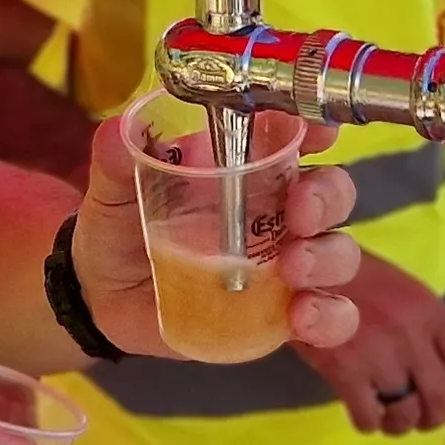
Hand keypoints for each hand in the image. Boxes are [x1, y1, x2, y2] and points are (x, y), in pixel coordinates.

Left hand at [67, 110, 362, 359]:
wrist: (104, 296)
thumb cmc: (120, 227)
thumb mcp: (113, 188)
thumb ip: (117, 158)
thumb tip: (120, 132)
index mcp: (247, 166)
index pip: (299, 137)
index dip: (319, 127)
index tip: (318, 132)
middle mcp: (277, 211)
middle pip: (334, 193)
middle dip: (328, 197)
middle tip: (299, 212)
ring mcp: (287, 265)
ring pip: (341, 253)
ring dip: (329, 257)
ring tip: (293, 269)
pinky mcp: (284, 314)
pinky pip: (332, 316)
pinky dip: (331, 317)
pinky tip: (303, 317)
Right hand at [295, 253, 444, 437]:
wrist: (297, 264)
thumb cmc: (349, 274)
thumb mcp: (402, 289)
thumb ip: (424, 328)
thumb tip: (439, 374)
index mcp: (431, 311)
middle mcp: (412, 335)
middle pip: (440, 398)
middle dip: (431, 418)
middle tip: (416, 419)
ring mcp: (379, 354)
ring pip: (404, 413)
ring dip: (398, 424)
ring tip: (387, 418)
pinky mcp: (345, 371)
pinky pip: (368, 417)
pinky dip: (368, 423)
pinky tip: (362, 413)